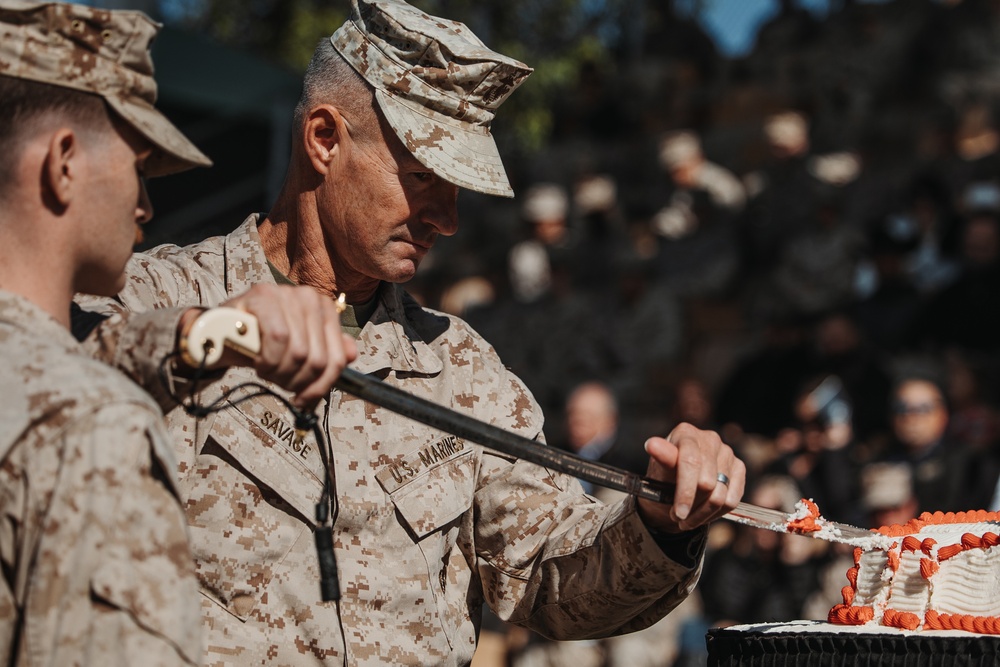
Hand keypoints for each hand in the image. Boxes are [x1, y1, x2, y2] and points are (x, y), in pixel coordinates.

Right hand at [178, 284, 356, 408]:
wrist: (220, 333)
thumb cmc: (261, 344)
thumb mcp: (297, 351)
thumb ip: (326, 352)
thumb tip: (351, 355)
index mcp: (324, 309)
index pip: (336, 358)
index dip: (321, 386)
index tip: (304, 399)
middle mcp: (309, 297)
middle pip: (317, 359)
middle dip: (296, 381)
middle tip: (279, 382)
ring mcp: (286, 294)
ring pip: (299, 352)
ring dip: (279, 372)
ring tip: (266, 369)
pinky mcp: (263, 296)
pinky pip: (278, 339)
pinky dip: (267, 359)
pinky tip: (258, 360)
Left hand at [637, 422, 744, 532]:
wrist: (675, 485)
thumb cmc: (665, 475)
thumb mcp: (659, 470)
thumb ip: (661, 458)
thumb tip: (652, 444)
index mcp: (687, 433)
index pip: (690, 463)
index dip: (685, 492)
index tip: (678, 514)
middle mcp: (710, 439)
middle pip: (707, 483)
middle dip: (691, 506)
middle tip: (677, 516)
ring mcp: (727, 453)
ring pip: (720, 495)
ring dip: (702, 515)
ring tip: (687, 519)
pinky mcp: (739, 468)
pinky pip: (732, 500)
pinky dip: (716, 514)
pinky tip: (703, 515)